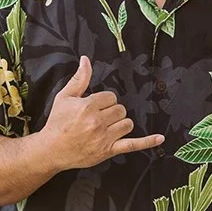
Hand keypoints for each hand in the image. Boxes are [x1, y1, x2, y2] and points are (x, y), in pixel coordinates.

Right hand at [41, 56, 164, 170]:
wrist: (51, 150)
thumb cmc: (57, 123)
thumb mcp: (65, 97)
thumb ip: (79, 78)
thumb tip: (86, 59)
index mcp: (87, 106)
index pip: (110, 97)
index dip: (103, 101)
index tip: (93, 107)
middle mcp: (97, 122)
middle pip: (120, 109)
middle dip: (111, 112)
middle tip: (97, 118)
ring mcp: (104, 137)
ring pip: (127, 124)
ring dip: (119, 124)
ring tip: (105, 127)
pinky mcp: (108, 150)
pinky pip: (132, 145)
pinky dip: (147, 142)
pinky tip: (160, 138)